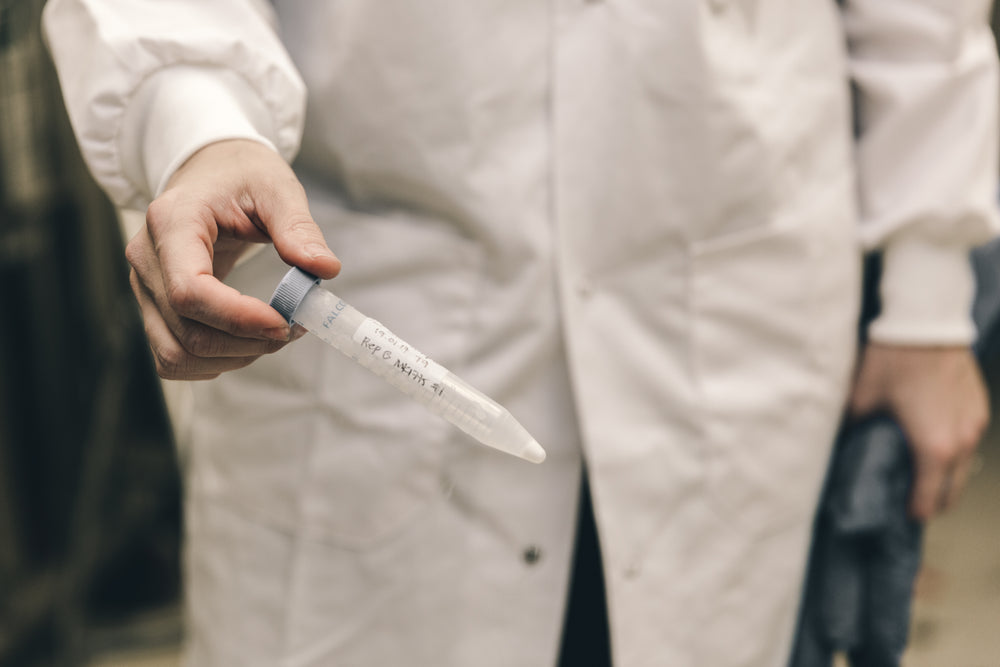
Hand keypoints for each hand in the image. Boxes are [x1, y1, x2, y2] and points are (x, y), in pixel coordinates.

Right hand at [126, 139, 340, 379]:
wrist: (210, 172)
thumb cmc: (240, 176)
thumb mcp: (276, 187)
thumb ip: (299, 228)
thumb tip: (324, 269)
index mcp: (172, 222)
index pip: (189, 291)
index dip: (238, 318)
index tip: (285, 323)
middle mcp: (147, 259)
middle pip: (187, 331)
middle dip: (248, 342)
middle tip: (294, 327)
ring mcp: (144, 287)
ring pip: (177, 354)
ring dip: (233, 358)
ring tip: (274, 334)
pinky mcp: (153, 307)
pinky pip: (172, 357)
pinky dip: (213, 363)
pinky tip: (246, 342)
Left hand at [848, 343, 988, 519]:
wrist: (926, 322)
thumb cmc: (892, 361)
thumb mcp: (861, 399)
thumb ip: (855, 427)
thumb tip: (841, 442)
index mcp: (933, 448)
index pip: (928, 498)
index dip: (913, 512)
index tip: (900, 517)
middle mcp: (961, 441)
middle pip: (953, 490)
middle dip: (933, 502)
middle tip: (912, 503)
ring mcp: (975, 424)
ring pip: (965, 466)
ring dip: (947, 478)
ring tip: (923, 478)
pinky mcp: (980, 406)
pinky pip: (970, 441)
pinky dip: (955, 453)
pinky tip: (935, 447)